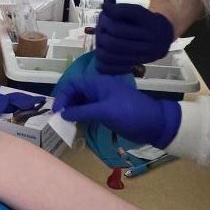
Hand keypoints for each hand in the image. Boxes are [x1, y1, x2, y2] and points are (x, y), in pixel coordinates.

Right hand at [54, 69, 181, 147]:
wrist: (153, 124)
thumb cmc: (130, 113)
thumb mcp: (105, 112)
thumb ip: (82, 111)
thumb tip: (63, 114)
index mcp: (97, 83)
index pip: (72, 85)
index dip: (62, 97)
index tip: (56, 112)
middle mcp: (96, 90)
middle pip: (74, 93)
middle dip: (64, 104)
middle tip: (57, 119)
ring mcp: (101, 101)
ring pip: (79, 103)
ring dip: (71, 112)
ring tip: (63, 124)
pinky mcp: (104, 112)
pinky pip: (87, 112)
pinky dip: (79, 117)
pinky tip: (74, 126)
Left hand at [92, 4, 174, 76]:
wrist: (162, 38)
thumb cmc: (147, 22)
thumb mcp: (139, 11)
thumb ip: (122, 10)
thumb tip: (104, 8)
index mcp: (147, 30)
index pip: (118, 28)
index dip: (106, 19)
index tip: (105, 12)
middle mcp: (145, 47)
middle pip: (112, 43)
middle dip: (101, 32)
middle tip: (102, 25)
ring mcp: (138, 59)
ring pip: (108, 57)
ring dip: (100, 45)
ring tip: (102, 37)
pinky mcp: (130, 67)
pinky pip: (110, 69)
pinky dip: (102, 62)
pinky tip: (105, 52)